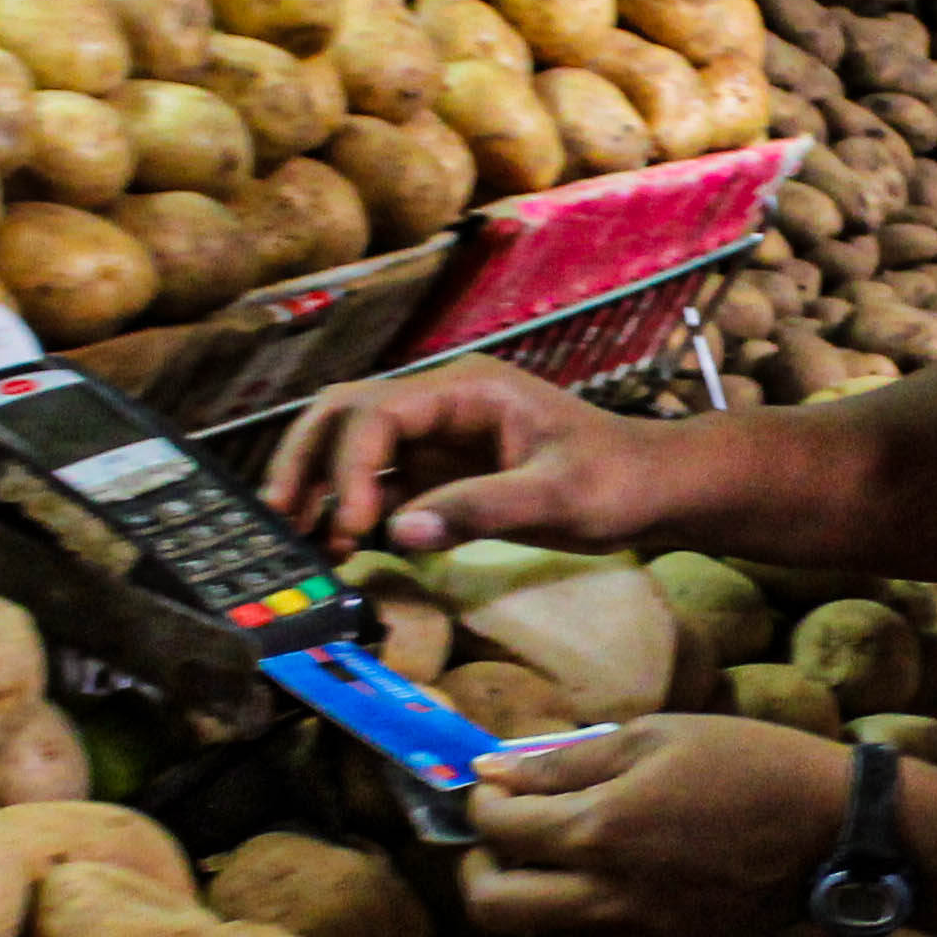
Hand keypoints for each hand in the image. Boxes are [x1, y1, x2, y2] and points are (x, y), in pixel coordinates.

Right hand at [263, 354, 670, 557]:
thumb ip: (479, 510)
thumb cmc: (620, 481)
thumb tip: (397, 531)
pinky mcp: (442, 471)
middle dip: (308, 460)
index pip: (378, 412)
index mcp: (468, 390)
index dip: (350, 464)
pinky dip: (350, 508)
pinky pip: (380, 482)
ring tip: (297, 538)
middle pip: (346, 413)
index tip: (347, 522)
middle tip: (281, 519)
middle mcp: (442, 404)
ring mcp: (439, 436)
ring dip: (319, 485)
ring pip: (353, 446)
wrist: (655, 489)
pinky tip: (336, 547)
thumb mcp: (560, 496)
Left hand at [457, 716, 852, 936]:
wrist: (835, 830)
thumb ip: (563, 761)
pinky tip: (638, 877)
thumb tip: (489, 773)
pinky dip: (601, 913)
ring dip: (542, 891)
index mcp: (600, 829)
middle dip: (477, 872)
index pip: (497, 828)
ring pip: (549, 932)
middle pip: (493, 910)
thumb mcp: (655, 736)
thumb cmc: (748, 764)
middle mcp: (610, 897)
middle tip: (499, 845)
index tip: (495, 791)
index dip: (481, 804)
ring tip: (574, 852)